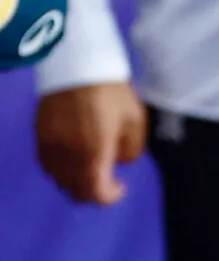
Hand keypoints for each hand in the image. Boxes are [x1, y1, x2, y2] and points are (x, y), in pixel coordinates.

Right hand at [35, 82, 147, 204]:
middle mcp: (68, 150)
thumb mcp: (135, 122)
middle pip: (75, 190)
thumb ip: (131, 151)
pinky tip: (74, 160)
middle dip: (93, 193)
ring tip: (92, 170)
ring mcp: (50, 141)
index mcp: (94, 149)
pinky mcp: (40, 132)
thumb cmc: (113, 92)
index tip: (120, 189)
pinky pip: (46, 163)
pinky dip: (60, 169)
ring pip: (59, 178)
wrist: (78, 63)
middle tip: (107, 183)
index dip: (109, 198)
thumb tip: (118, 163)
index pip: (95, 191)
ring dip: (76, 182)